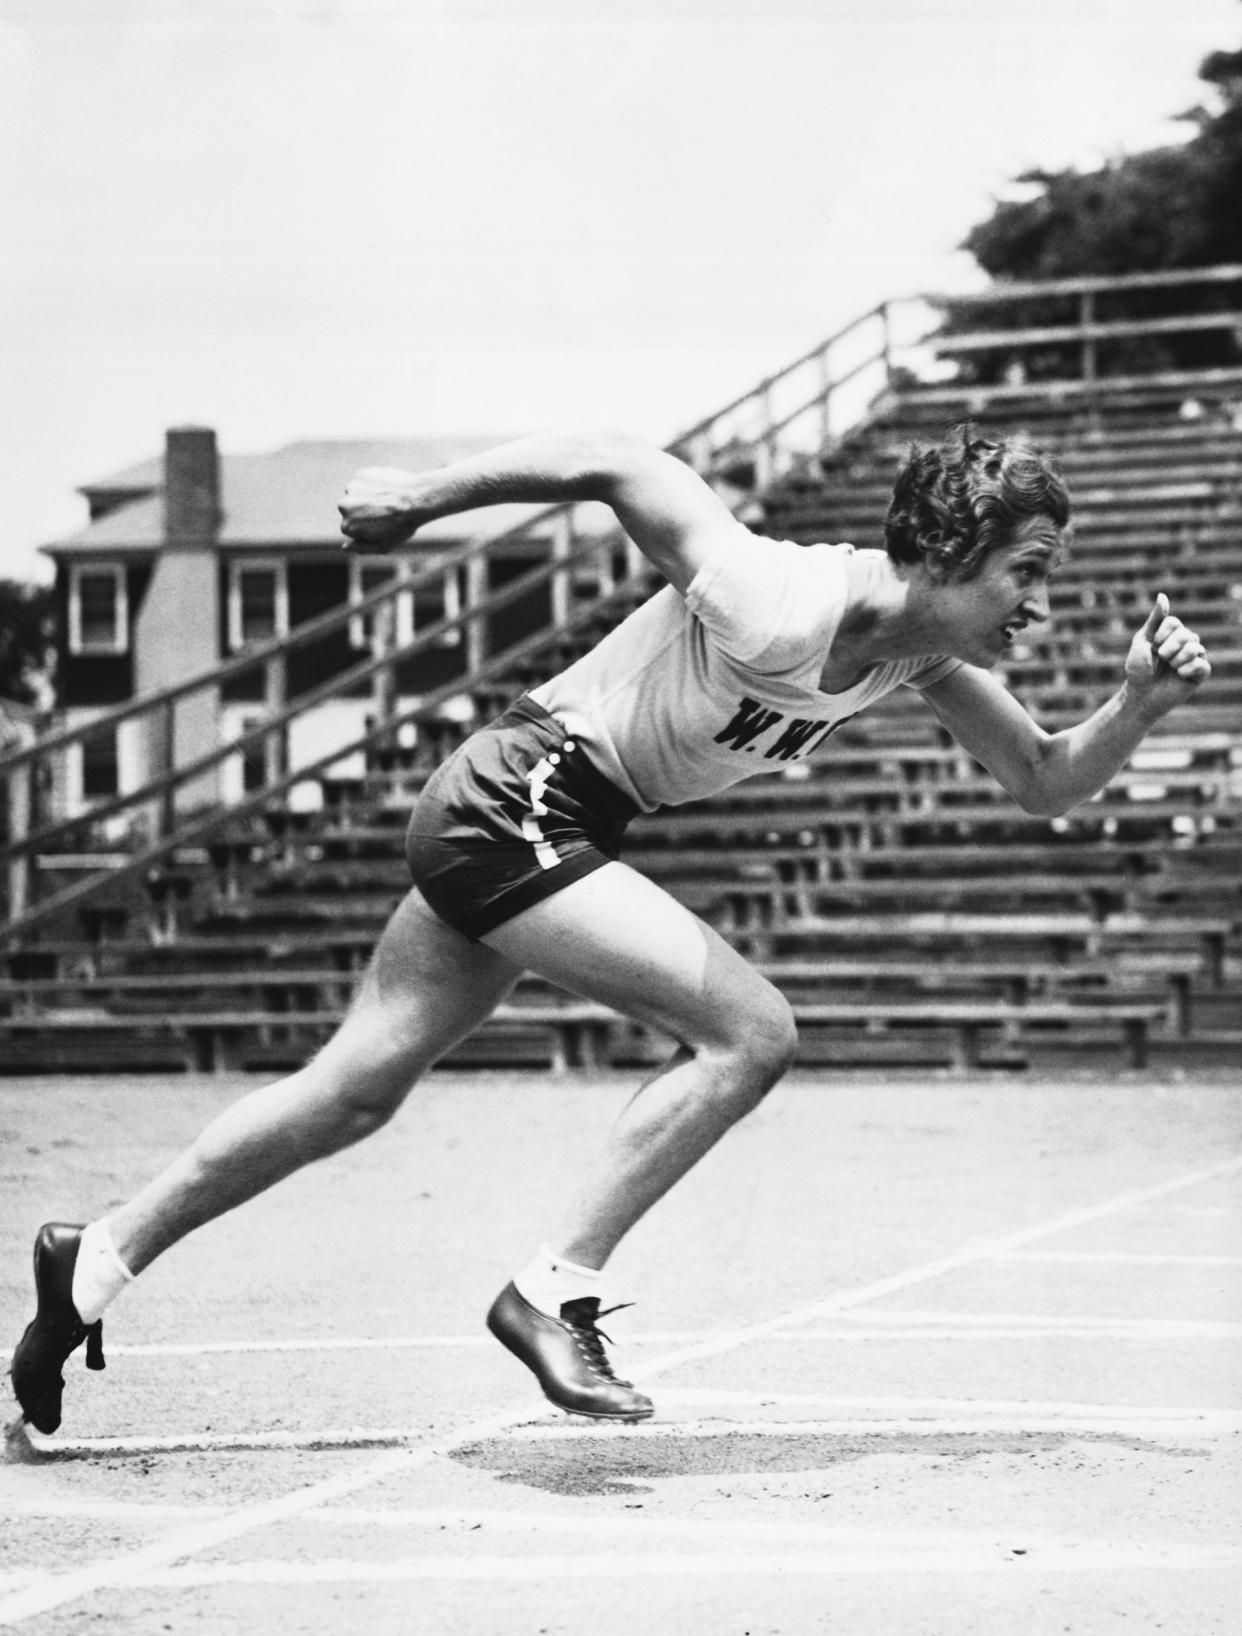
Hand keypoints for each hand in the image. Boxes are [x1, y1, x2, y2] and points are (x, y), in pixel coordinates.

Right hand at [338, 467, 423, 551]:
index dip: (366, 527)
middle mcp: (344, 506)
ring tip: (387, 500)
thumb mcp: (383, 545)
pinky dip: (372, 484)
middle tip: (385, 512)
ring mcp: (351, 488)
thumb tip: (345, 547)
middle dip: (363, 511)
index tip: (381, 524)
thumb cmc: (401, 526)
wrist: (416, 500)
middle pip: (350, 510)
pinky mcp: (361, 475)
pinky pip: (363, 481)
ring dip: (367, 496)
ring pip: (356, 494)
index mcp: (347, 526)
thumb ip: (361, 548)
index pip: (351, 528)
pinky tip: (387, 489)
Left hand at [1125, 592, 1211, 710]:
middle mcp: (1186, 642)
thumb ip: (1155, 620)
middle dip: (1168, 648)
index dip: (1161, 635)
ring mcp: (1195, 657)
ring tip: (1169, 668)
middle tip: (1160, 659)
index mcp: (1172, 633)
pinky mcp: (1201, 673)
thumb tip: (1163, 595)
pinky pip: (1202, 664)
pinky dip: (1186, 670)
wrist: (1141, 695)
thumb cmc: (1138, 669)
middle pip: (1186, 634)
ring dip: (1176, 660)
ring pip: (1195, 648)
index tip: (1152, 646)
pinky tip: (1179, 676)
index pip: (1174, 622)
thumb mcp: (1142, 641)